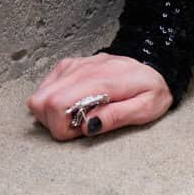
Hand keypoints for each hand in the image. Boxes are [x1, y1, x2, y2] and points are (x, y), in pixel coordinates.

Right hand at [28, 51, 171, 141]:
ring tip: (79, 115)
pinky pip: (45, 88)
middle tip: (80, 124)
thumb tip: (86, 126)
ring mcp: (72, 66)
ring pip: (39, 96)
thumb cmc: (152, 89)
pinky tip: (75, 104)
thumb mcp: (146, 108)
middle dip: (54, 123)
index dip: (63, 127)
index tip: (83, 129)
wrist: (154, 65)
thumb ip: (116, 117)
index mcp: (100, 80)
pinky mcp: (68, 66)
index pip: (57, 104)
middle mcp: (82, 69)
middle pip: (40, 101)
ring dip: (53, 114)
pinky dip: (54, 102)